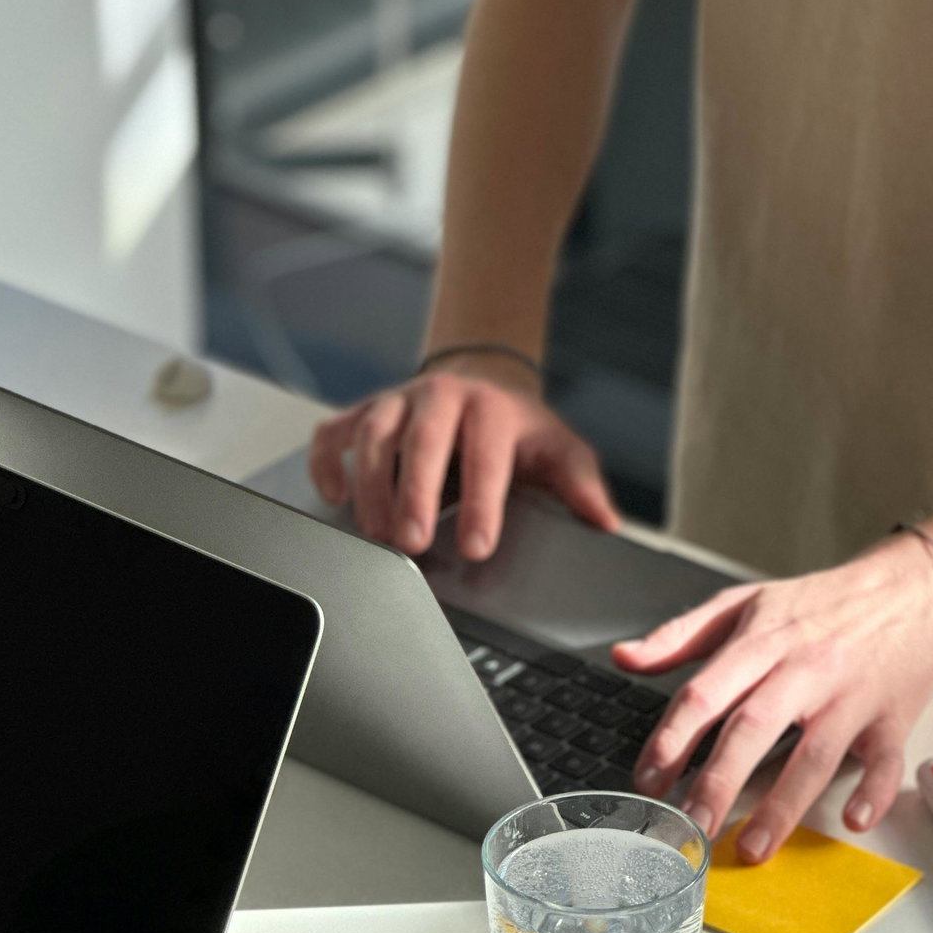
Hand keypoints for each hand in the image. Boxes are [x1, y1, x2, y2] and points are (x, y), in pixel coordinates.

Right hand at [307, 359, 618, 560]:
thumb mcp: (558, 451)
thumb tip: (604, 520)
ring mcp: (397, 402)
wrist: (483, 384)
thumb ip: (580, 484)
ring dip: (371, 487)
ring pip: (374, 436)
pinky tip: (333, 495)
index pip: (486, 456)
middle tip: (411, 544)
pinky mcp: (364, 412)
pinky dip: (327, 462)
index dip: (482, 504)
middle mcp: (440, 396)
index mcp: (491, 407)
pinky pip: (335, 432)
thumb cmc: (517, 431)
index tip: (478, 548)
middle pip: (422, 441)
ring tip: (374, 535)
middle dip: (414, 495)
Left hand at [613, 535, 932, 860]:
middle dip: (718, 781)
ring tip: (753, 847)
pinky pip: (884, 758)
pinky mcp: (892, 716)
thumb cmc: (822, 604)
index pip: (707, 693)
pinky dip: (872, 790)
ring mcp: (851, 695)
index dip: (672, 739)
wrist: (912, 588)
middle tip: (691, 825)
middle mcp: (804, 669)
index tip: (649, 779)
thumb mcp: (745, 603)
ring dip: (783, 806)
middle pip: (754, 728)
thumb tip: (625, 657)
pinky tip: (854, 820)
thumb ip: (680, 635)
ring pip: (813, 755)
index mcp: (762, 641)